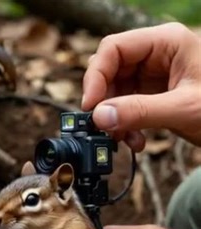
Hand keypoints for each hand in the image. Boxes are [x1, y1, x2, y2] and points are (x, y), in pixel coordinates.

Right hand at [82, 23, 200, 150]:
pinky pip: (126, 108)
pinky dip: (125, 126)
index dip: (96, 76)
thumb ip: (140, 112)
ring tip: (124, 140)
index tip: (91, 106)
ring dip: (114, 119)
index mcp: (166, 42)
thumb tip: (100, 116)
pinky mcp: (153, 97)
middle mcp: (156, 56)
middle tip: (102, 127)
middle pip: (111, 71)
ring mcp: (153, 77)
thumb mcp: (182, 109)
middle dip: (105, 101)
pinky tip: (135, 141)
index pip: (114, 48)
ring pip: (115, 93)